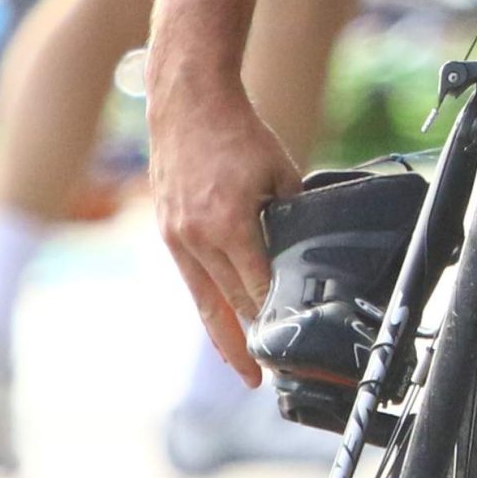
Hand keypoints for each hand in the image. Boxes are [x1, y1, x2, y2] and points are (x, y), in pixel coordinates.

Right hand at [148, 80, 301, 383]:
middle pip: (232, 301)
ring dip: (226, 336)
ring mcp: (178, 236)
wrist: (187, 104)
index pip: (258, 286)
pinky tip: (221, 326)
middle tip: (273, 373)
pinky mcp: (167, 232)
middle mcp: (199, 236)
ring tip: (245, 369)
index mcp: (230, 223)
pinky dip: (208, 306)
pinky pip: (191, 281)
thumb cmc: (240, 133)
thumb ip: (292, 214)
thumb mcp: (281, 171)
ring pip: (206, 300)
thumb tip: (309, 247)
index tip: (291, 346)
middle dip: (253, 339)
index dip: (275, 319)